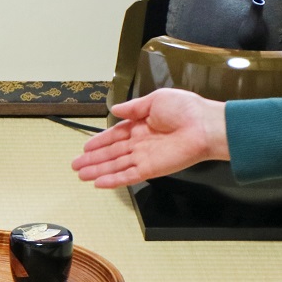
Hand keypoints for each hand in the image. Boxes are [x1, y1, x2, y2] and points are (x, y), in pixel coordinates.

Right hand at [71, 88, 227, 188]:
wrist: (205, 126)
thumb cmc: (187, 109)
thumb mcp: (155, 99)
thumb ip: (133, 107)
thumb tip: (115, 109)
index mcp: (143, 124)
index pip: (115, 135)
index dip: (100, 141)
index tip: (86, 147)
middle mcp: (142, 143)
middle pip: (111, 153)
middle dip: (93, 159)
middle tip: (76, 165)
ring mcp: (145, 157)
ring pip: (115, 166)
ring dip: (98, 171)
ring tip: (80, 175)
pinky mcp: (151, 169)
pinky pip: (128, 176)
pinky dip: (113, 180)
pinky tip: (99, 183)